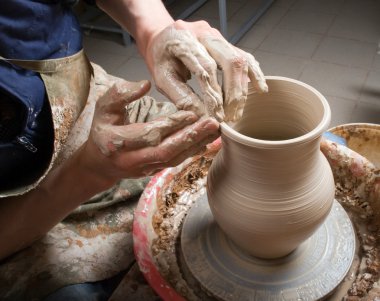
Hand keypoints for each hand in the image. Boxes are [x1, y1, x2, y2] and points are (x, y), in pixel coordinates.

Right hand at [82, 79, 218, 181]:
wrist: (99, 163)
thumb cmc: (102, 129)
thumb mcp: (103, 107)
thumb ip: (121, 94)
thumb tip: (145, 85)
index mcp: (115, 142)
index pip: (148, 134)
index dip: (170, 125)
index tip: (190, 114)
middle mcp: (131, 160)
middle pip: (165, 151)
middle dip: (190, 138)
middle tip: (212, 124)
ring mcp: (143, 169)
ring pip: (173, 160)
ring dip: (195, 146)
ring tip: (214, 132)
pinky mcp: (152, 172)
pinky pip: (174, 163)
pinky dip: (191, 152)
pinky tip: (206, 142)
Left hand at [144, 20, 267, 121]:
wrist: (162, 38)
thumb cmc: (160, 58)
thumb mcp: (162, 78)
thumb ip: (181, 96)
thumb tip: (203, 117)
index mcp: (183, 39)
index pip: (205, 68)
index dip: (213, 95)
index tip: (216, 116)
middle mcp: (204, 33)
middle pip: (229, 61)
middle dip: (233, 93)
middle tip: (230, 117)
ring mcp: (217, 36)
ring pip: (239, 60)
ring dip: (241, 90)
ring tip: (237, 113)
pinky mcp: (226, 43)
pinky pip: (245, 57)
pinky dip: (254, 75)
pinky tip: (260, 90)